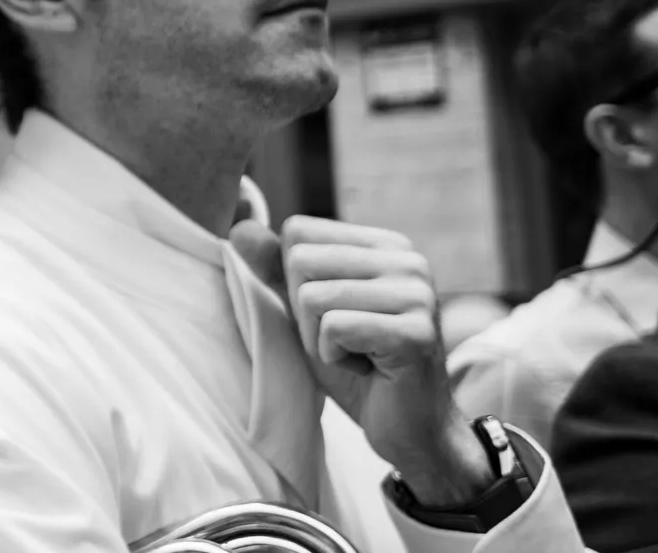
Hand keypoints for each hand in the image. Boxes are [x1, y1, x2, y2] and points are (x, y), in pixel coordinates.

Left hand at [232, 215, 488, 507]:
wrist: (408, 430)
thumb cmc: (357, 369)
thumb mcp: (305, 313)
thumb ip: (275, 268)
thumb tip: (240, 227)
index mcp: (384, 245)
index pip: (298, 233)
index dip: (295, 283)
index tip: (333, 316)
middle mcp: (407, 260)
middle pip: (300, 261)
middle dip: (304, 313)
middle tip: (344, 341)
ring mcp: (417, 293)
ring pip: (312, 296)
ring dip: (318, 339)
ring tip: (357, 355)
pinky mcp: (415, 331)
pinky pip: (333, 328)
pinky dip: (334, 357)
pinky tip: (369, 370)